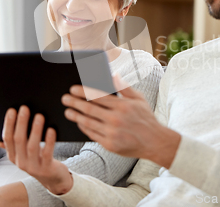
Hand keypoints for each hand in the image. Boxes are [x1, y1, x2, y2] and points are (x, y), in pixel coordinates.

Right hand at [0, 106, 73, 194]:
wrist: (53, 179)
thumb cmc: (37, 160)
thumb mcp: (21, 153)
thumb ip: (9, 144)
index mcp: (13, 156)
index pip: (7, 138)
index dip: (9, 124)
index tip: (12, 110)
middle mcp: (20, 162)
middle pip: (18, 140)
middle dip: (21, 123)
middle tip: (25, 108)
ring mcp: (33, 166)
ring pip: (32, 146)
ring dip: (35, 130)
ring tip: (39, 116)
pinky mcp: (46, 169)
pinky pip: (47, 154)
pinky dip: (49, 141)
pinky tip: (51, 130)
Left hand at [62, 75, 180, 167]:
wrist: (154, 142)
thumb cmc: (146, 118)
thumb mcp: (139, 99)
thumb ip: (124, 87)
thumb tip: (113, 75)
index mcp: (122, 106)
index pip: (98, 96)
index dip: (83, 91)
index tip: (72, 89)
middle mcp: (116, 119)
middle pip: (89, 109)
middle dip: (74, 102)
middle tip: (64, 98)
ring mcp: (112, 133)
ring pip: (88, 122)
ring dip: (75, 116)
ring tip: (67, 111)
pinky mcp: (109, 145)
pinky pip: (92, 134)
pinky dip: (84, 127)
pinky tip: (79, 122)